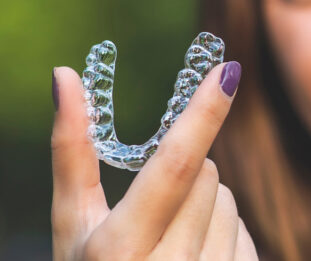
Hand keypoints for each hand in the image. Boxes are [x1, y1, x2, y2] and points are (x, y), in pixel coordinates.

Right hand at [50, 62, 257, 259]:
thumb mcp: (72, 225)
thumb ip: (72, 151)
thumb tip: (66, 74)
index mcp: (118, 251)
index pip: (173, 167)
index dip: (203, 115)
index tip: (230, 70)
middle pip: (206, 175)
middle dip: (185, 173)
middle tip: (153, 209)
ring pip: (228, 201)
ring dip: (205, 206)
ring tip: (169, 243)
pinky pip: (245, 232)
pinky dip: (223, 234)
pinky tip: (193, 260)